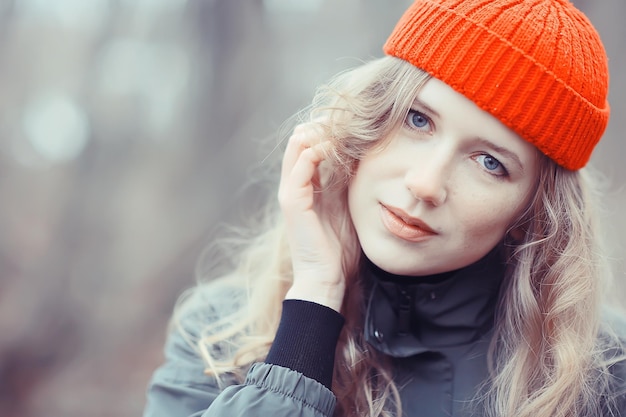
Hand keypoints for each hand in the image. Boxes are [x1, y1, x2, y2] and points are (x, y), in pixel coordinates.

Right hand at [278, 122, 345, 311]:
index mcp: (307, 185)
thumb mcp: (348, 206)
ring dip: (321, 132)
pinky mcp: (291, 200)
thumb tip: (364, 157)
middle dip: (324, 125)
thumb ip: (348, 183)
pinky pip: (302, 163)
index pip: (310, 143)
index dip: (329, 129)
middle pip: (301, 138)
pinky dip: (319, 150)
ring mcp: (290, 191)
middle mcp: (295, 184)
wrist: (327, 278)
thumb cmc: (340, 248)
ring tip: (344, 129)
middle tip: (350, 120)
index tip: (354, 123)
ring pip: (297, 144)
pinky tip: (338, 149)